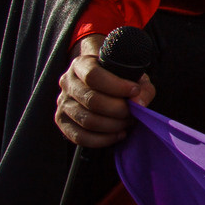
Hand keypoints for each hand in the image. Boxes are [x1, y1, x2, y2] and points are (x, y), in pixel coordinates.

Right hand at [55, 33, 154, 148]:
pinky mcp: (62, 121)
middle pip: (91, 100)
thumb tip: (138, 103)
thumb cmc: (119, 78)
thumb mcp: (134, 76)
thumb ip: (142, 87)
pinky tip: (118, 134)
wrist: (102, 84)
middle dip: (118, 110)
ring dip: (113, 125)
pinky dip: (103, 139)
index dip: (116, 86)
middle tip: (133, 112)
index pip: (93, 76)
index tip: (134, 91)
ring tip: (127, 122)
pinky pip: (80, 137)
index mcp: (81, 64)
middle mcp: (67, 82)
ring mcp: (63, 103)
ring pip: (87, 120)